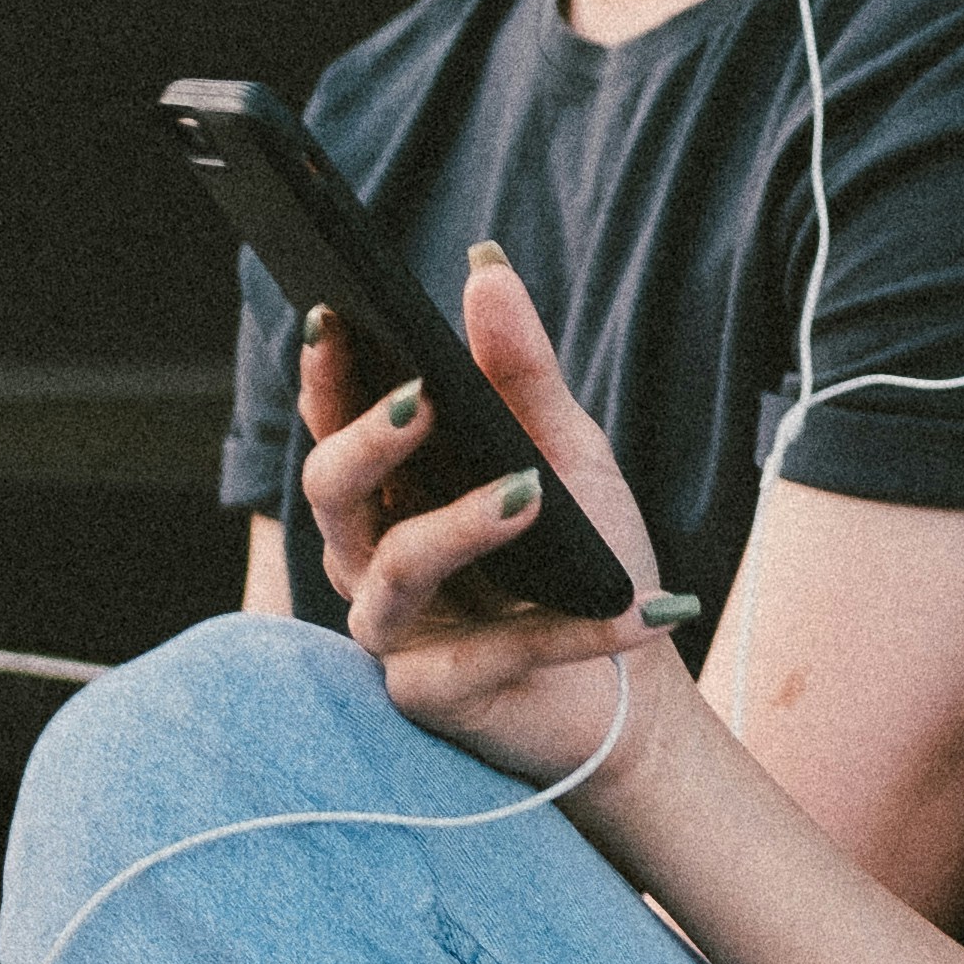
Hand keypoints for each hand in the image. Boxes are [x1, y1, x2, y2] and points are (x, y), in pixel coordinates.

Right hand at [295, 258, 689, 783]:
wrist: (632, 687)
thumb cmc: (582, 559)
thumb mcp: (566, 454)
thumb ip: (522, 370)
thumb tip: (485, 267)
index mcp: (390, 495)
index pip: (334, 425)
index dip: (324, 375)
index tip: (334, 313)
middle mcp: (371, 560)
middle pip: (330, 493)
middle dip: (366, 443)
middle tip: (421, 400)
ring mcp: (397, 633)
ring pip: (395, 574)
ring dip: (460, 527)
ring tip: (529, 492)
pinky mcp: (437, 696)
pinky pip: (496, 656)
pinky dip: (574, 631)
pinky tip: (639, 607)